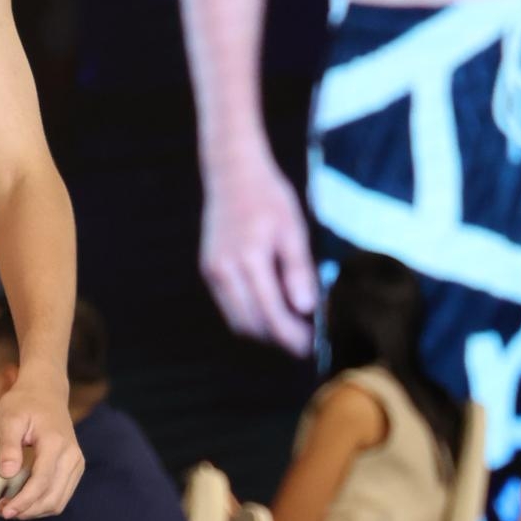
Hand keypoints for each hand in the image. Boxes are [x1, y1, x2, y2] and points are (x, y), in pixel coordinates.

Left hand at [0, 376, 84, 519]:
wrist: (46, 391)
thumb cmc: (25, 402)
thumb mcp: (9, 418)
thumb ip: (8, 446)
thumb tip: (6, 474)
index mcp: (55, 444)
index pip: (41, 482)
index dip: (23, 501)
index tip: (3, 510)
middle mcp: (72, 456)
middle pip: (52, 497)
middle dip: (26, 510)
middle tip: (1, 510)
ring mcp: (76, 463)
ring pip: (58, 501)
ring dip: (34, 510)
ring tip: (9, 507)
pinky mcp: (75, 468)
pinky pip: (61, 495)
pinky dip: (42, 504)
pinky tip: (23, 501)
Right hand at [200, 139, 316, 353]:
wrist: (233, 174)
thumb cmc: (269, 197)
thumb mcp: (294, 230)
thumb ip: (299, 271)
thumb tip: (307, 309)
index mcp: (249, 259)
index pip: (272, 314)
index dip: (292, 336)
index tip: (312, 346)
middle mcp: (225, 271)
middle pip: (252, 325)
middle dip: (279, 338)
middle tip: (306, 340)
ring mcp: (213, 272)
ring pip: (238, 321)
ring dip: (264, 330)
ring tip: (291, 327)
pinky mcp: (209, 271)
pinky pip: (230, 306)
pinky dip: (251, 315)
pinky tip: (272, 308)